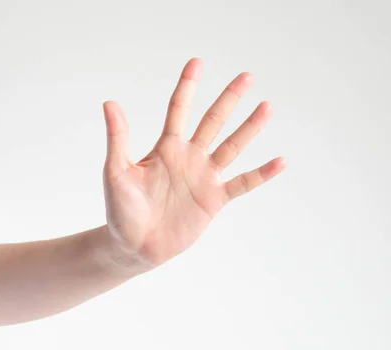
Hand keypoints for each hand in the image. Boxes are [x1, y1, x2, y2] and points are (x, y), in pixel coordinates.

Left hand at [101, 58, 284, 269]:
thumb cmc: (121, 210)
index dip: (188, 86)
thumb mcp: (116, 171)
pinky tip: (280, 161)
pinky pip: (243, 183)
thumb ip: (118, 139)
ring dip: (250, 127)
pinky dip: (262, 174)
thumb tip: (110, 103)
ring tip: (266, 107)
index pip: (179, 109)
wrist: (134, 245)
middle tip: (247, 76)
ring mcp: (205, 177)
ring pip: (232, 146)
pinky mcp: (215, 199)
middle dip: (229, 98)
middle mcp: (190, 157)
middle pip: (213, 121)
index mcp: (166, 148)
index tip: (198, 62)